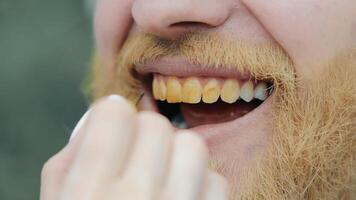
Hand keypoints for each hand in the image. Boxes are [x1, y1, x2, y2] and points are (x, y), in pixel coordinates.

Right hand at [40, 95, 228, 199]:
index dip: (112, 118)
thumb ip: (72, 157)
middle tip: (138, 158)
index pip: (114, 114)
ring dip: (178, 156)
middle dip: (146, 136)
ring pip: (192, 145)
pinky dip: (202, 185)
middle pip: (156, 125)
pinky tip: (185, 197)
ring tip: (165, 177)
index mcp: (89, 192)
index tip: (114, 129)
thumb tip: (101, 114)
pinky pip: (217, 181)